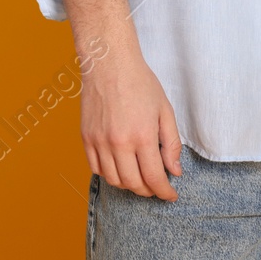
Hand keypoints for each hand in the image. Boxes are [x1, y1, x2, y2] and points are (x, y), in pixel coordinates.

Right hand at [81, 51, 184, 199]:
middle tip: (157, 186)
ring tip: (140, 177)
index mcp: (142, 136)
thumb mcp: (165, 110)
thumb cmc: (140, 83)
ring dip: (129, 185)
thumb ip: (171, 143)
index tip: (170, 195)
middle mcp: (119, 143)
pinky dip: (110, 174)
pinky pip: (96, 168)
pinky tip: (120, 167)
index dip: (164, 192)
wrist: (110, 64)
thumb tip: (174, 171)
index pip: (154, 177)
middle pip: (133, 184)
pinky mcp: (86, 138)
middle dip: (148, 190)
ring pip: (114, 180)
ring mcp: (99, 142)